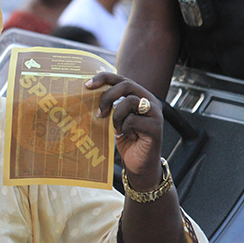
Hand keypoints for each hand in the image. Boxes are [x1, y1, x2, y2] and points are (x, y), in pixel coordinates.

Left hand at [86, 72, 163, 190]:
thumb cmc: (126, 140)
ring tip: (117, 128)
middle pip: (127, 84)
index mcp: (139, 95)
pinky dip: (125, 128)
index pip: (121, 78)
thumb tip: (88, 93)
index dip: (104, 78)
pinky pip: (133, 120)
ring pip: (130, 101)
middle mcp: (150, 101)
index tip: (87, 85)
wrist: (138, 164)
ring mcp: (155, 113)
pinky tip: (127, 136)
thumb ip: (110, 105)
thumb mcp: (115, 119)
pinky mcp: (155, 127)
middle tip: (99, 112)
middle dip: (108, 96)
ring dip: (117, 116)